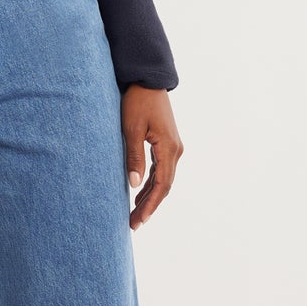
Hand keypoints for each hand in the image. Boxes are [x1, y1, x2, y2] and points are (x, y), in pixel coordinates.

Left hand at [121, 87, 182, 227]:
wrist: (147, 80)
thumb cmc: (137, 102)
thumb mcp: (131, 129)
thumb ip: (134, 157)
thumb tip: (133, 185)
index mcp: (169, 148)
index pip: (161, 186)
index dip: (150, 206)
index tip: (138, 221)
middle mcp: (175, 150)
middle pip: (164, 186)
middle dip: (149, 207)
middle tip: (133, 225)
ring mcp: (173, 147)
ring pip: (162, 180)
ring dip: (149, 197)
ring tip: (135, 215)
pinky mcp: (167, 144)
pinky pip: (160, 170)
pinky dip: (150, 184)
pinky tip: (139, 194)